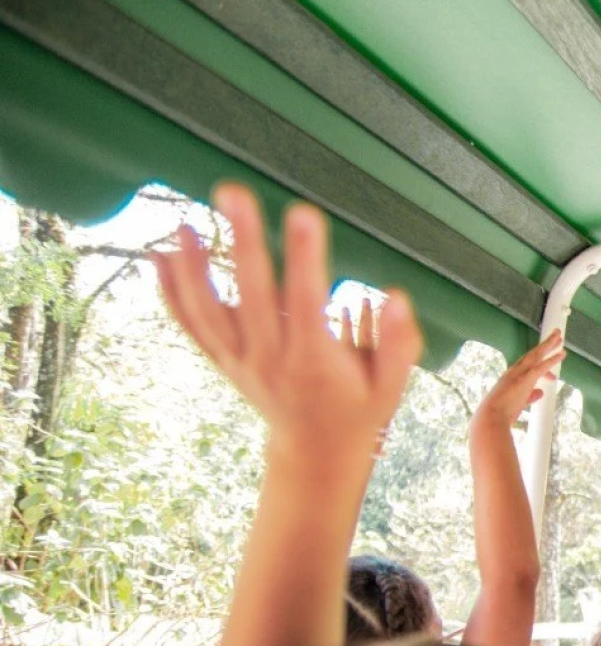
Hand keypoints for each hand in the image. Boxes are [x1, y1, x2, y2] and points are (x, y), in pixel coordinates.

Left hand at [154, 185, 420, 455]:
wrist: (316, 451)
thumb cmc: (360, 408)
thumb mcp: (392, 385)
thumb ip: (397, 343)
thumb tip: (394, 297)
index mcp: (316, 362)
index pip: (308, 303)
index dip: (306, 258)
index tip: (304, 213)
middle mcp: (272, 360)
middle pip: (253, 297)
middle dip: (243, 243)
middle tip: (234, 194)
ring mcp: (242, 361)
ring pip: (209, 313)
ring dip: (193, 267)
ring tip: (185, 222)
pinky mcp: (225, 360)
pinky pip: (192, 327)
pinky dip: (171, 294)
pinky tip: (158, 256)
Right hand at [473, 330, 565, 428]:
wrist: (490, 418)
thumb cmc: (499, 415)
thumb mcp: (517, 404)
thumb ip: (529, 397)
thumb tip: (539, 393)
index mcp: (511, 377)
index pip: (528, 367)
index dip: (542, 367)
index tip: (553, 377)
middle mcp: (514, 372)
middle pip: (532, 354)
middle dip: (544, 345)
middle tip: (555, 335)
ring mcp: (519, 374)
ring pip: (536, 355)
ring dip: (548, 345)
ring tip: (558, 336)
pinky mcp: (525, 379)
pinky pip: (541, 366)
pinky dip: (552, 359)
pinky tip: (562, 354)